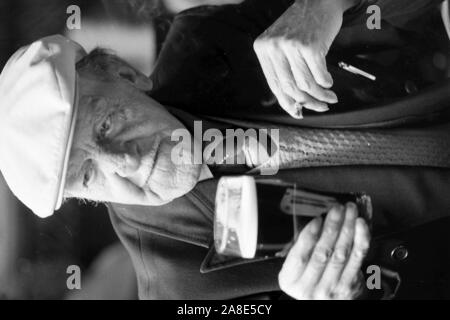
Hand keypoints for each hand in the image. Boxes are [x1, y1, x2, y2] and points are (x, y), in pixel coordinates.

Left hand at [254, 0, 355, 117]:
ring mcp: (291, 46)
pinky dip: (326, 84)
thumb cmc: (302, 26)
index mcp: (262, 48)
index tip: (298, 113)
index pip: (274, 85)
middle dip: (308, 103)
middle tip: (321, 108)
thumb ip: (283, 70)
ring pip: (305, 84)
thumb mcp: (282, 44)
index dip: (287, 103)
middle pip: (290, 87)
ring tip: (330, 99)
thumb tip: (294, 106)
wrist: (319, 0)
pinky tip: (330, 84)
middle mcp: (273, 47)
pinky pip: (319, 75)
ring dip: (321, 96)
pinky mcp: (310, 46)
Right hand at [278, 203, 370, 299]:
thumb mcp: (294, 266)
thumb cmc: (307, 278)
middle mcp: (309, 287)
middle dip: (332, 226)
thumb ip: (300, 247)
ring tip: (349, 211)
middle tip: (337, 209)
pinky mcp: (350, 286)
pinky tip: (360, 225)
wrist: (323, 302)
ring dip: (347, 228)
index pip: (300, 255)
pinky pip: (358, 258)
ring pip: (341, 253)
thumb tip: (318, 220)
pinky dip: (361, 239)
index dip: (309, 235)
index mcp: (291, 279)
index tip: (317, 219)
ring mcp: (331, 288)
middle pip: (323, 252)